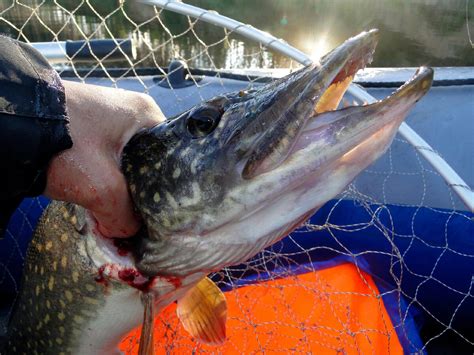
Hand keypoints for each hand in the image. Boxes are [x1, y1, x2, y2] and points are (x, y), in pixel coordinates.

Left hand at [44, 81, 163, 236]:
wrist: (10, 123)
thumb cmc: (63, 145)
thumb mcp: (101, 187)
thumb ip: (124, 217)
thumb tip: (128, 233)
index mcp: (147, 114)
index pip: (173, 158)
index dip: (168, 190)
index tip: (162, 215)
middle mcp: (133, 114)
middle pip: (150, 164)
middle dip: (141, 194)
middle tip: (139, 219)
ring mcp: (110, 120)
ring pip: (128, 166)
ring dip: (121, 190)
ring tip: (119, 213)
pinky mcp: (91, 130)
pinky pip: (109, 161)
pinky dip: (106, 181)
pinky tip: (101, 199)